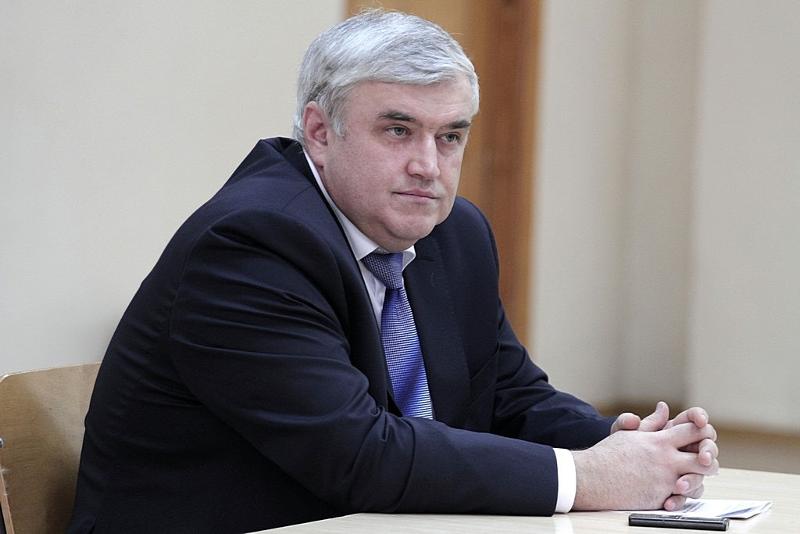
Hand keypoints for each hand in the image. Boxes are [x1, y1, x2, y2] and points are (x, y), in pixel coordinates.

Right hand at [572, 422, 718, 510]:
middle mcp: (666, 459)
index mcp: (659, 440)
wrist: (593, 477)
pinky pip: (682, 498)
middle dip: (708, 458)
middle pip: (703, 457)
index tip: (703, 434)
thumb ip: (651, 422)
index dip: (702, 430)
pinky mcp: (660, 497)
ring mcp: (665, 480)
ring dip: (700, 479)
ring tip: (694, 478)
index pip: (693, 430)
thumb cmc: (608, 454)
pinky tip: (677, 493)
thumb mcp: (629, 433)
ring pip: (698, 480)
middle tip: (705, 459)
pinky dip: (682, 496)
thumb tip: (664, 407)